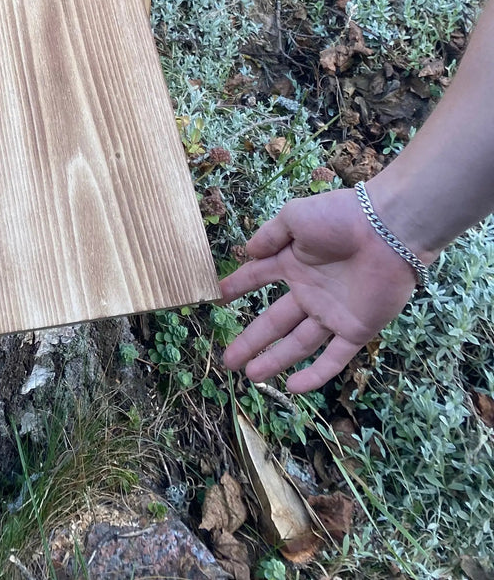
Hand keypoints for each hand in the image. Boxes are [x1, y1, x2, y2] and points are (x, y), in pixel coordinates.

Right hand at [219, 188, 418, 391]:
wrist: (387, 229)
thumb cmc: (339, 217)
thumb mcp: (294, 217)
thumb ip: (270, 235)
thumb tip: (246, 251)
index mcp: (294, 263)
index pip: (259, 278)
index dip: (238, 287)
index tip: (218, 298)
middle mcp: (310, 292)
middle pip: (274, 322)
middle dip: (250, 340)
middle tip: (228, 360)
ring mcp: (332, 313)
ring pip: (298, 344)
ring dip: (275, 360)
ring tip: (251, 376)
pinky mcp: (356, 330)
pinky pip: (334, 358)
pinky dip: (316, 374)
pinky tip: (294, 387)